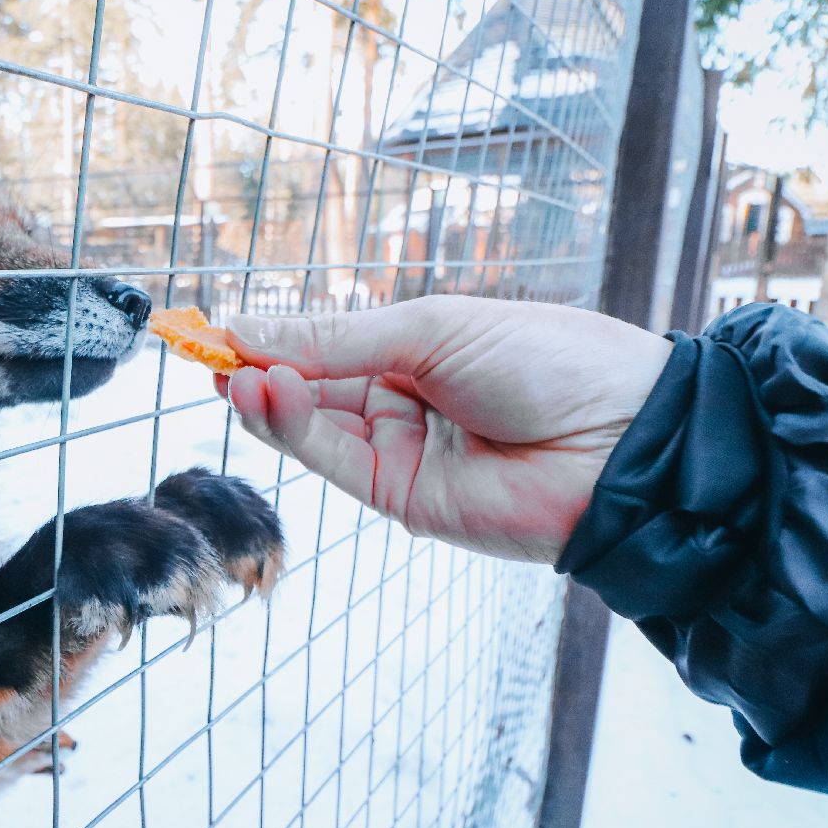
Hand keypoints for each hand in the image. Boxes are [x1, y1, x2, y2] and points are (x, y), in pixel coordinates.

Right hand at [218, 295, 671, 564]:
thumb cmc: (548, 361)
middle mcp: (402, 402)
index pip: (325, 343)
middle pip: (308, 388)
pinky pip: (334, 462)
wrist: (623, 438)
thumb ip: (335, 339)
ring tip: (232, 374)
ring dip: (267, 401)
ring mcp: (400, 454)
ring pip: (312, 428)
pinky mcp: (403, 500)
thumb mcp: (430, 329)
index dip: (271, 336)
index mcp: (417, 350)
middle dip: (256, 369)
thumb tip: (247, 330)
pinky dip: (295, 430)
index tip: (215, 327)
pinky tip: (266, 395)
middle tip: (204, 352)